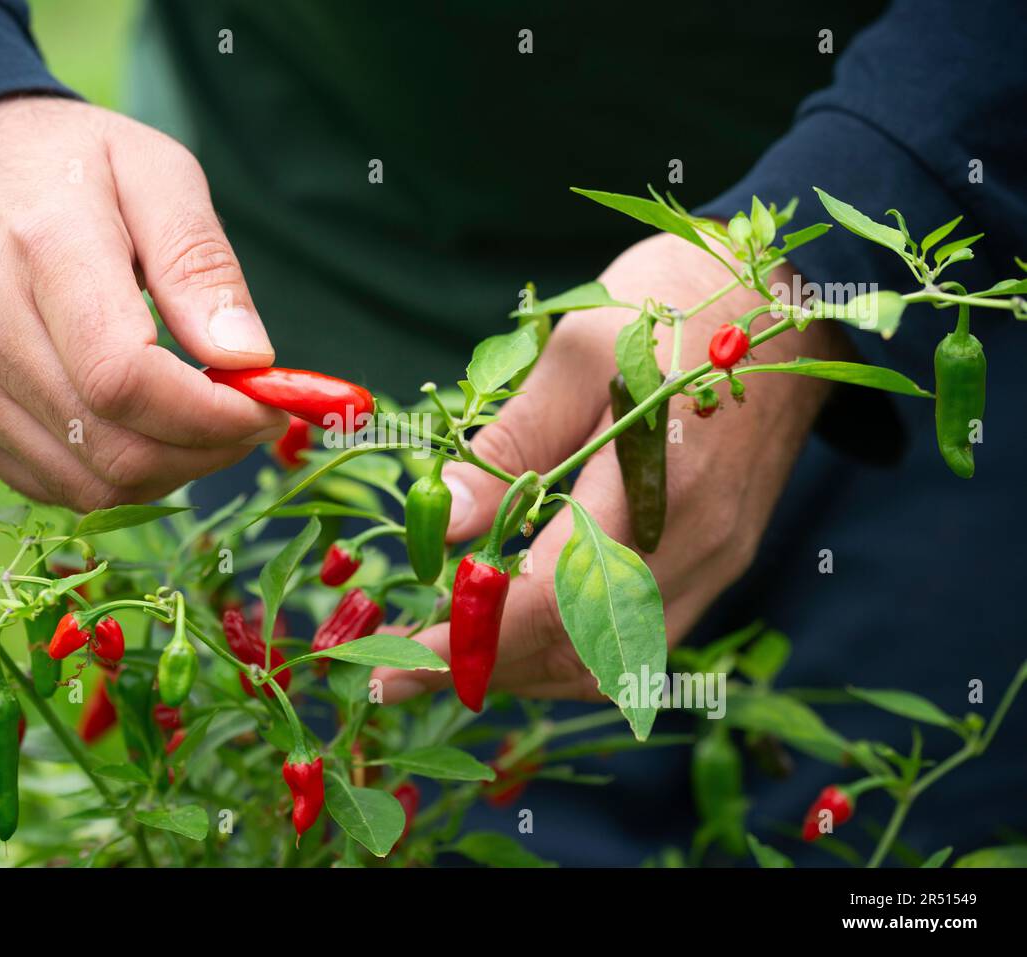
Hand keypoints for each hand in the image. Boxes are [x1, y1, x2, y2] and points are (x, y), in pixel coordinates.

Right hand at [0, 96, 287, 509]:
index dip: (211, 415)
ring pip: (90, 484)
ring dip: (170, 470)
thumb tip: (248, 359)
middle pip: (114, 448)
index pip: (125, 380)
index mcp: (44, 250)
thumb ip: (200, 264)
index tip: (265, 403)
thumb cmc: (61, 164)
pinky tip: (147, 429)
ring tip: (202, 421)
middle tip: (248, 416)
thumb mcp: (153, 172)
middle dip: (206, 451)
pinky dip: (120, 475)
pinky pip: (56, 486)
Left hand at [377, 231, 848, 701]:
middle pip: (577, 654)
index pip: (548, 605)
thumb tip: (443, 524)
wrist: (789, 298)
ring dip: (526, 672)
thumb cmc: (673, 306)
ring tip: (452, 654)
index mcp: (653, 487)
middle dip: (483, 671)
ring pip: (611, 661)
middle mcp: (693, 543)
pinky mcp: (722, 558)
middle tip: (400, 671)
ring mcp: (716, 558)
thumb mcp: (575, 353)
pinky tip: (523, 629)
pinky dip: (573, 651)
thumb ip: (510, 445)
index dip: (466, 642)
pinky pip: (641, 637)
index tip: (393, 662)